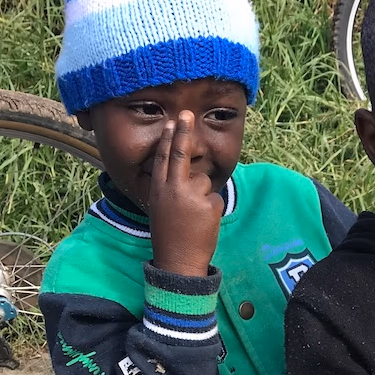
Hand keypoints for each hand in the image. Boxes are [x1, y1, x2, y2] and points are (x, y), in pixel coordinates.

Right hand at [148, 112, 223, 276]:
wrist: (178, 261)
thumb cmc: (170, 236)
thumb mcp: (161, 209)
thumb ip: (170, 189)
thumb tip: (185, 173)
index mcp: (158, 190)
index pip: (163, 158)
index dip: (168, 139)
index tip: (172, 122)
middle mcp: (173, 189)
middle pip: (181, 155)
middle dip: (184, 132)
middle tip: (187, 114)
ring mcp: (192, 196)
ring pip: (204, 181)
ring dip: (204, 196)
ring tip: (194, 217)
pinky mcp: (209, 205)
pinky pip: (216, 198)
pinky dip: (213, 210)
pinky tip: (203, 224)